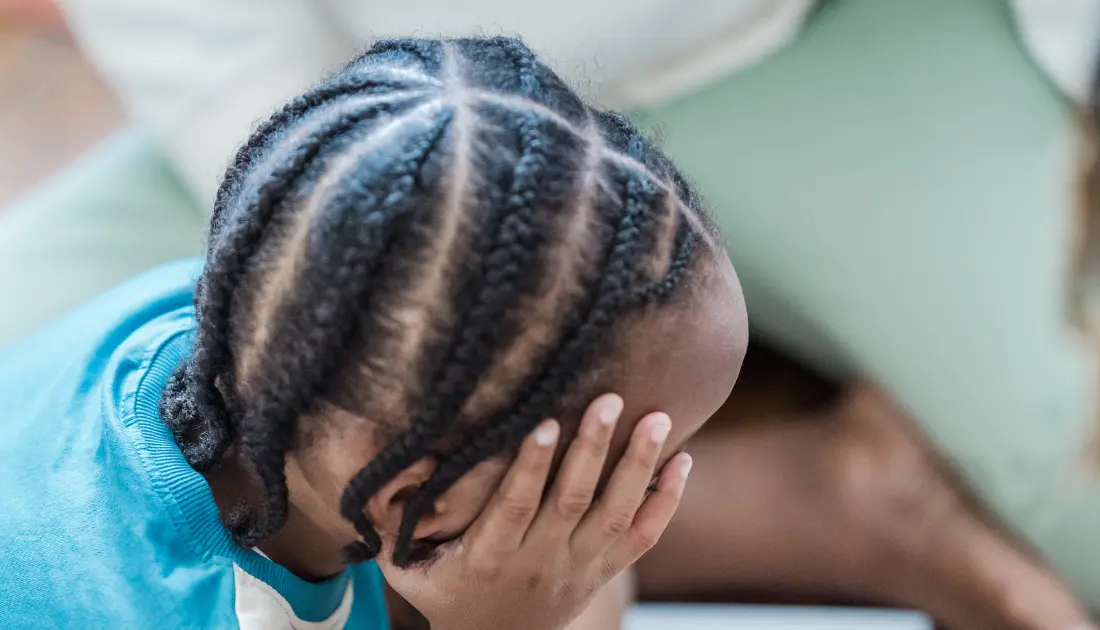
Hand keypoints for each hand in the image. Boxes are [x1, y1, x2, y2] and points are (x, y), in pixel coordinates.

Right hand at [378, 394, 691, 629]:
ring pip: (613, 514)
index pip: (513, 504)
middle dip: (591, 449)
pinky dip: (665, 501)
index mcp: (489, 554)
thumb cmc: (447, 592)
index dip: (530, 465)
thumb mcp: (407, 564)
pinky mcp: (604, 569)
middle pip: (571, 501)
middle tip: (609, 399)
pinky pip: (642, 537)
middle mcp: (540, 559)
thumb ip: (392, 519)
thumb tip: (379, 463)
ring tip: (656, 418)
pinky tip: (682, 462)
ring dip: (636, 466)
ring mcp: (578, 565)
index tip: (543, 421)